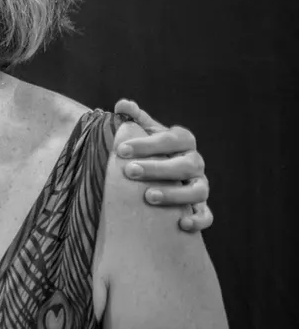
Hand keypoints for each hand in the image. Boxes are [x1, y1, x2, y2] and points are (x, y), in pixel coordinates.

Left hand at [113, 99, 212, 232]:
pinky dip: (198, 220)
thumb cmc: (148, 152)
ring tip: (148, 197)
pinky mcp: (202, 208)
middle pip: (186, 164)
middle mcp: (195, 162)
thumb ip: (134, 118)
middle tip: (129, 172)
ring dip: (175, 194)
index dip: (148, 144)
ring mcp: (201, 185)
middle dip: (157, 168)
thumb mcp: (142, 133)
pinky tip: (182, 224)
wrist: (158, 176)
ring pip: (198, 190)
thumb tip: (122, 104)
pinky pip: (207, 216)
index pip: (171, 138)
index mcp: (182, 141)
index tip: (121, 150)